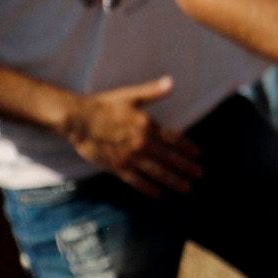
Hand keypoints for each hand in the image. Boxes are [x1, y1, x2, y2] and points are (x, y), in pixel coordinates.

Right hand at [60, 76, 201, 192]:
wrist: (78, 119)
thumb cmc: (103, 105)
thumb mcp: (130, 95)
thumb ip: (153, 91)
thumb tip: (172, 82)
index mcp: (147, 126)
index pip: (173, 139)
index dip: (187, 148)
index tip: (198, 155)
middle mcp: (142, 143)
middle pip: (169, 159)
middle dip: (186, 168)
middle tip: (199, 175)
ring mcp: (130, 157)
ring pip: (157, 172)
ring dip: (173, 181)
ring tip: (186, 188)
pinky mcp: (117, 167)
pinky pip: (136, 181)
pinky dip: (148, 188)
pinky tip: (158, 194)